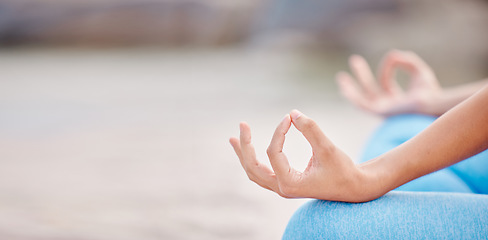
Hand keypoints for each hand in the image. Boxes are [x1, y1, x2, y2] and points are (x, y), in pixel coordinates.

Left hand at [229, 110, 376, 201]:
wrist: (355, 187)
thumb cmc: (343, 169)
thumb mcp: (328, 148)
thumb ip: (311, 130)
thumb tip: (293, 113)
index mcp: (290, 184)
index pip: (273, 153)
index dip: (279, 131)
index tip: (289, 117)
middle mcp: (283, 188)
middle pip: (252, 167)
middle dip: (245, 146)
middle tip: (242, 124)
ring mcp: (282, 188)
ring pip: (254, 172)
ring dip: (243, 155)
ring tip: (233, 138)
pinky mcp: (286, 183)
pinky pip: (262, 172)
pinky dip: (253, 160)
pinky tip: (248, 148)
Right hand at [336, 50, 441, 115]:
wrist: (430, 103)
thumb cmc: (430, 91)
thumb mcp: (419, 71)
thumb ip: (406, 60)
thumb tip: (391, 55)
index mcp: (398, 101)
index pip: (385, 81)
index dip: (387, 66)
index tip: (393, 57)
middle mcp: (388, 108)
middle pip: (370, 91)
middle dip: (361, 75)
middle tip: (354, 60)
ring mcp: (382, 112)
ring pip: (361, 101)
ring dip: (350, 89)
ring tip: (340, 77)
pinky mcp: (378, 114)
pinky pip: (362, 104)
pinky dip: (352, 95)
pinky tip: (344, 87)